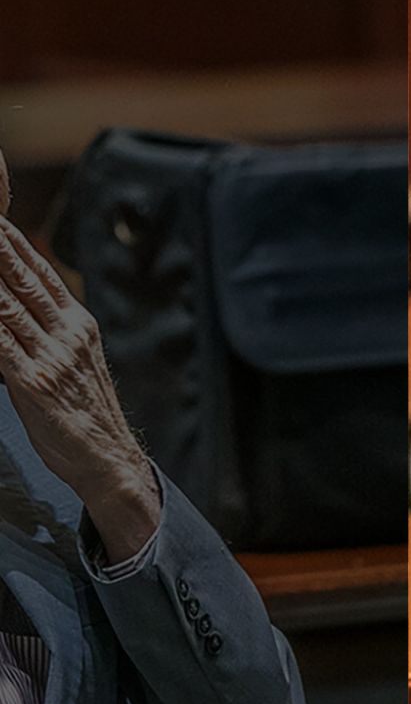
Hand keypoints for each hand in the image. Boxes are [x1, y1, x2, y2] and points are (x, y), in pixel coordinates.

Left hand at [0, 217, 159, 563]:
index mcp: (79, 327)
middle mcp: (67, 335)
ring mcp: (51, 357)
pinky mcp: (32, 382)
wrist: (108, 460)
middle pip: (23, 280)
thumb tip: (18, 307)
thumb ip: (46, 333)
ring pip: (8, 304)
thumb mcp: (73, 365)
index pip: (42, 275)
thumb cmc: (85, 417)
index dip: (16, 244)